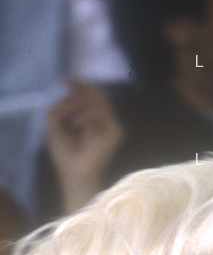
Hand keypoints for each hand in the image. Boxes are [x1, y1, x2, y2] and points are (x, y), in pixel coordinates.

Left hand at [46, 80, 123, 212]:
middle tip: (67, 93)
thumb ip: (59, 106)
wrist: (74, 173)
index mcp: (92, 120)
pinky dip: (86, 114)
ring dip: (79, 104)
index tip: (65, 81)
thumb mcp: (54, 125)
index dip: (80, 84)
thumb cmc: (64, 155)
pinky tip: (76, 125)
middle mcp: (104, 121)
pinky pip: (101, 112)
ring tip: (70, 120)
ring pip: (99, 99)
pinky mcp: (116, 131)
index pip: (91, 95)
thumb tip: (70, 93)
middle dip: (81, 90)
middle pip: (98, 93)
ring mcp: (112, 126)